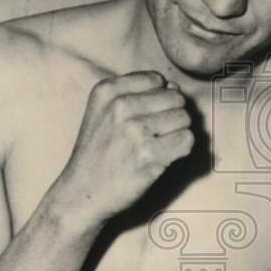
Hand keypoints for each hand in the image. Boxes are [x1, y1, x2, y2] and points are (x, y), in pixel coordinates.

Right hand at [60, 71, 192, 226]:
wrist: (83, 191)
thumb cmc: (97, 153)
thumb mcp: (102, 112)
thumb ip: (135, 94)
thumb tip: (175, 88)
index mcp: (108, 91)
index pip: (157, 79)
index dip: (159, 98)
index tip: (147, 117)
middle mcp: (121, 106)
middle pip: (175, 98)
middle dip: (172, 115)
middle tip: (156, 134)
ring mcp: (135, 130)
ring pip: (184, 118)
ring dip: (177, 133)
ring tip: (158, 146)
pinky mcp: (149, 155)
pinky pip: (187, 140)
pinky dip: (181, 149)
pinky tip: (164, 157)